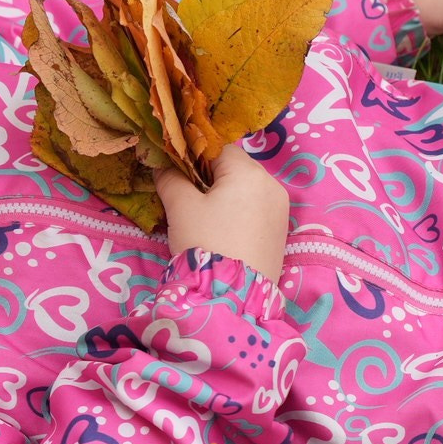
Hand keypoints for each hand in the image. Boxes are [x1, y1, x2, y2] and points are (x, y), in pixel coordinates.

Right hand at [157, 145, 287, 281]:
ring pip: (246, 189)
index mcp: (249, 172)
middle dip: (210, 178)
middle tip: (187, 198)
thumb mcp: (181, 209)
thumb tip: (162, 166)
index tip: (177, 174)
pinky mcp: (280, 231)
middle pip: (235, 168)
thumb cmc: (205, 243)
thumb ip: (170, 180)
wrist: (231, 295)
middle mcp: (272, 184)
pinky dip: (239, 212)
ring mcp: (280, 209)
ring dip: (225, 196)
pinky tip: (223, 231)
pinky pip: (256, 209)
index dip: (194, 157)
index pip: (218, 148)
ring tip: (204, 218)